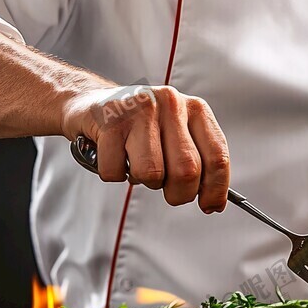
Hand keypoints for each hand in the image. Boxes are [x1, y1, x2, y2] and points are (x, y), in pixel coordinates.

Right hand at [61, 84, 229, 212]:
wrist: (90, 101)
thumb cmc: (139, 124)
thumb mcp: (177, 131)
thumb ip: (198, 160)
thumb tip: (213, 201)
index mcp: (195, 108)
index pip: (217, 156)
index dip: (215, 188)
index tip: (210, 205)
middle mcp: (171, 104)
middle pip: (187, 171)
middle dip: (178, 193)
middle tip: (166, 188)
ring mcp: (140, 110)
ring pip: (152, 173)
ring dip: (143, 181)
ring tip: (137, 164)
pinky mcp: (110, 121)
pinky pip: (117, 172)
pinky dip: (114, 174)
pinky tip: (114, 155)